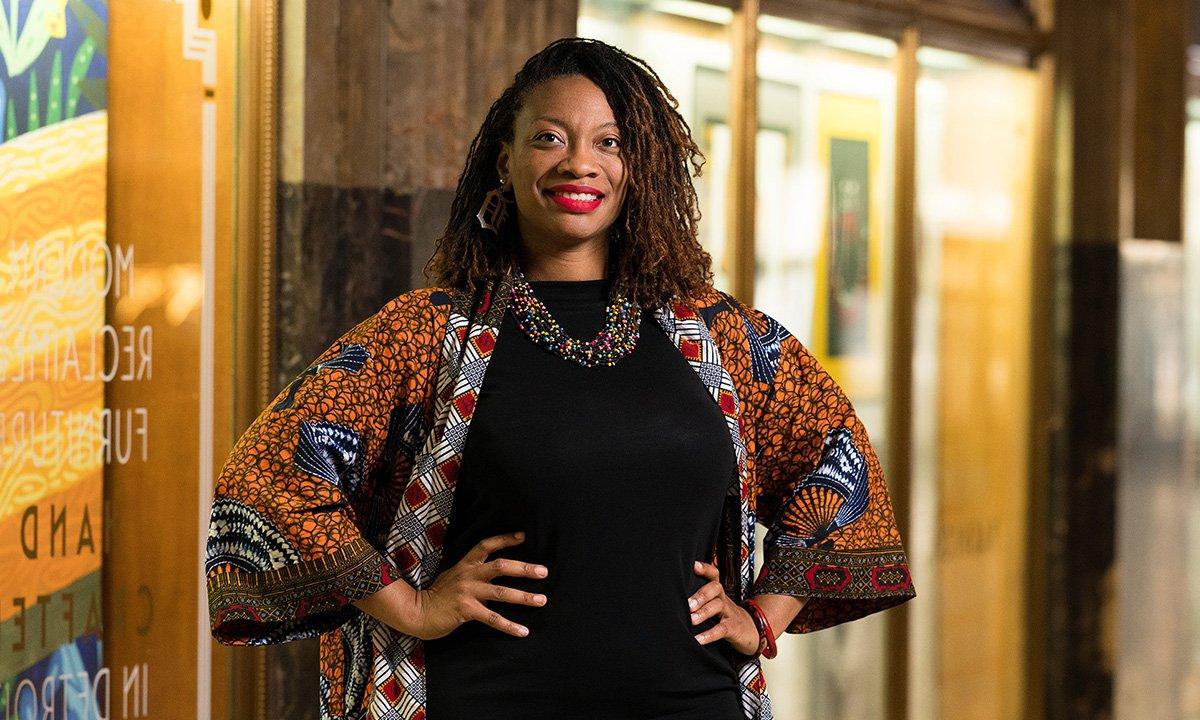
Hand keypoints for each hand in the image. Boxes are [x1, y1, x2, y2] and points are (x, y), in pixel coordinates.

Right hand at [408, 531, 548, 640]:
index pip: (486, 545)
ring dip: (524, 596)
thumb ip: (472, 574)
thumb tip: (494, 574)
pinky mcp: (466, 610)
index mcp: (465, 565)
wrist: (416, 612)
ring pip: (501, 592)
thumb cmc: (437, 596)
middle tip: (543, 571)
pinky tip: (523, 631)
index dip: (504, 539)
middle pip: (500, 566)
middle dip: (523, 568)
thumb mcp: (453, 577)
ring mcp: (467, 592)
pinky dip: (509, 625)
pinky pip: (492, 618)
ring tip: (542, 600)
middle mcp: (468, 575)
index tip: (522, 536)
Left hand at [687, 560, 759, 655]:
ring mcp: (729, 612)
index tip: (693, 565)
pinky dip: (709, 635)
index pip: (713, 574)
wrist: (750, 629)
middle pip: (715, 588)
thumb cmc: (724, 614)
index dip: (705, 569)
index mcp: (717, 591)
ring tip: (691, 620)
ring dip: (703, 613)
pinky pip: (721, 629)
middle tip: (688, 604)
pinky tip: (698, 640)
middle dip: (701, 595)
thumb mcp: (714, 602)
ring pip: (717, 606)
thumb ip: (699, 598)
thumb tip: (673, 597)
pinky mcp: (732, 628)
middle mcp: (723, 598)